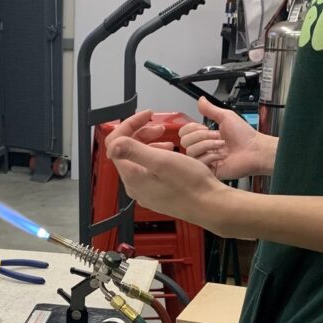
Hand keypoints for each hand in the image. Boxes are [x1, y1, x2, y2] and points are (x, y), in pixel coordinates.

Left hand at [107, 129, 238, 235]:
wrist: (209, 206)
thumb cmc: (191, 185)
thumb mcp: (162, 161)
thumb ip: (134, 151)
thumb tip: (112, 145)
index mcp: (132, 176)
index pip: (115, 144)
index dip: (129, 125)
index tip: (146, 116)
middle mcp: (134, 186)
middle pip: (126, 152)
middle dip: (140, 133)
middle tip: (159, 127)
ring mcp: (145, 191)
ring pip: (138, 160)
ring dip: (149, 144)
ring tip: (167, 139)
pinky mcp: (156, 193)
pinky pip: (148, 170)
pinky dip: (156, 156)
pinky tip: (170, 154)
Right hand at [179, 98, 275, 179]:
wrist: (254, 150)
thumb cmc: (244, 135)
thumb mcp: (226, 117)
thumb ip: (210, 109)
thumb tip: (201, 100)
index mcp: (204, 136)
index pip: (184, 132)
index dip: (192, 128)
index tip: (205, 127)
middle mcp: (203, 148)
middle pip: (184, 141)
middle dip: (201, 136)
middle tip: (216, 136)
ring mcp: (205, 159)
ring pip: (190, 151)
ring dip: (207, 145)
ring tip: (221, 146)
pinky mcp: (208, 170)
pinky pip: (199, 162)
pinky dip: (211, 157)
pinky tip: (221, 157)